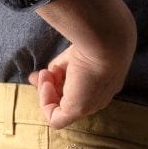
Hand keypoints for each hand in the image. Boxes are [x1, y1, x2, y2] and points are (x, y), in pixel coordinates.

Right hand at [28, 0, 135, 129]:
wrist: (109, 36)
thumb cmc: (100, 29)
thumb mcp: (83, 37)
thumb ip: (68, 48)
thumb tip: (51, 53)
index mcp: (104, 77)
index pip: (79, 84)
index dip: (60, 77)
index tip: (46, 68)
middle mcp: (98, 94)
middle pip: (69, 97)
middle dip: (51, 87)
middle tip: (38, 75)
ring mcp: (88, 104)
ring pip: (62, 107)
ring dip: (47, 90)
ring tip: (45, 73)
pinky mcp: (78, 110)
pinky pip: (55, 119)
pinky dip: (45, 102)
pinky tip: (46, 81)